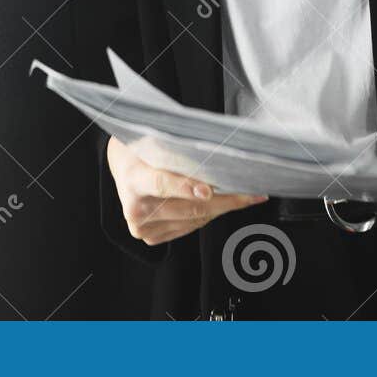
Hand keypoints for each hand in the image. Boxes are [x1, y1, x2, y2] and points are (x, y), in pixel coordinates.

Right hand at [105, 136, 266, 245]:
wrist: (125, 167)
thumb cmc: (143, 148)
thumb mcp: (155, 139)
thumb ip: (178, 150)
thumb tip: (215, 156)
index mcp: (133, 179)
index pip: (161, 183)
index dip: (186, 187)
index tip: (209, 190)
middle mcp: (136, 208)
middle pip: (187, 206)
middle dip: (225, 199)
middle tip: (252, 192)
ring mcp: (143, 226)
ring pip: (195, 219)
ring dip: (223, 207)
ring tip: (246, 196)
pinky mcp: (152, 237)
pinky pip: (191, 226)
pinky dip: (211, 214)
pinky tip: (224, 203)